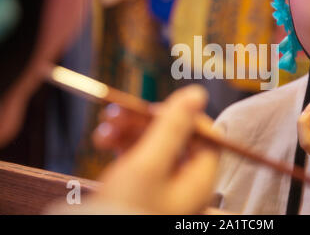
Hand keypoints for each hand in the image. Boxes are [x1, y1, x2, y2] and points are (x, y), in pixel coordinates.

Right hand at [91, 85, 219, 213]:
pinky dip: (122, 145)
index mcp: (200, 178)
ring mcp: (165, 185)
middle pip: (177, 137)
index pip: (207, 136)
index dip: (184, 117)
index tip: (153, 109)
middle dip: (145, 122)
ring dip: (129, 131)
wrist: (97, 234)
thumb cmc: (126, 210)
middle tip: (117, 112)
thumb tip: (197, 93)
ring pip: (154, 145)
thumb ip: (173, 126)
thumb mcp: (148, 163)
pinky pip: (139, 158)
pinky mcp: (144, 188)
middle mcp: (186, 182)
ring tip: (103, 128)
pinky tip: (102, 140)